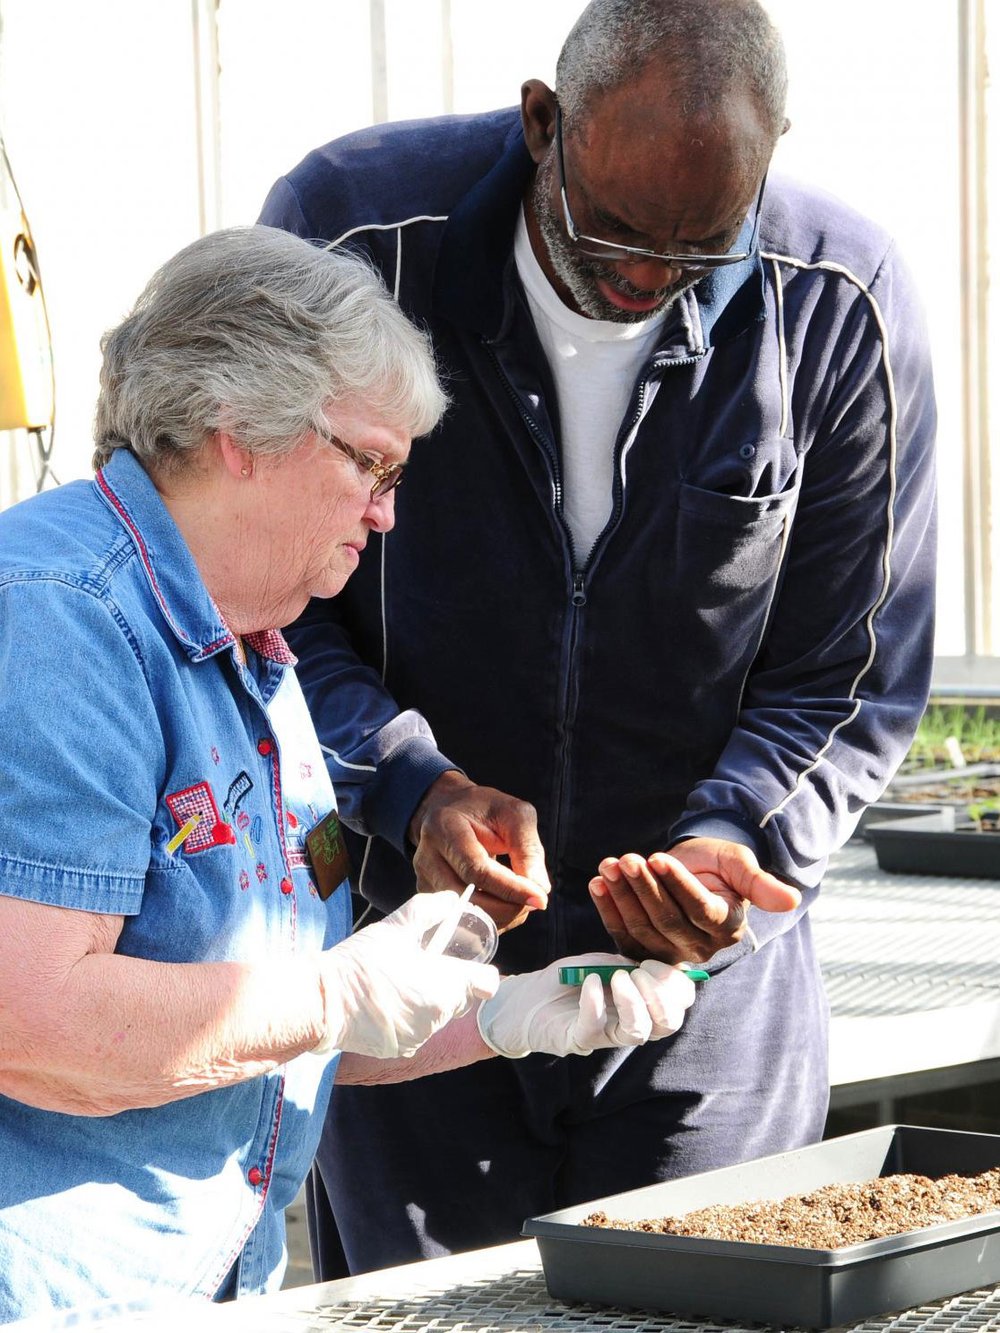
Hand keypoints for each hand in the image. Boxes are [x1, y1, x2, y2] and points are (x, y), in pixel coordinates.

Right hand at [317, 892, 498, 1057]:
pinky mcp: (402, 1049)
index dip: (477, 971)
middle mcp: (440, 1016)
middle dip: (446, 983)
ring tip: (395, 983)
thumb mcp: (396, 926)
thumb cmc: (362, 962)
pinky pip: (417, 1031)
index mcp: (446, 985)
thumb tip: (451, 900)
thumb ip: (429, 910)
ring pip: (437, 1015)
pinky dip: (407, 1018)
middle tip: (417, 967)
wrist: (323, 1003)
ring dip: (425, 1000)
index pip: (487, 983)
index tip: (460, 964)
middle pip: (460, 998)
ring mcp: (421, 1037)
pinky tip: (384, 1004)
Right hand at [408, 770, 549, 929]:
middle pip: (466, 899)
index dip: (509, 888)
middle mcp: (427, 857)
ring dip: (500, 916)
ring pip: (463, 915)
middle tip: (534, 901)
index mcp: (444, 827)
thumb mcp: (513, 814)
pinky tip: (504, 903)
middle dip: (507, 907)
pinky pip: (461, 921)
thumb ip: (528, 847)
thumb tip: (540, 889)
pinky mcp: (430, 898)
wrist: (448, 810)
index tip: (539, 898)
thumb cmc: (483, 809)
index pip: (476, 869)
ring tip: (521, 900)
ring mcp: (424, 881)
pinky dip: (489, 919)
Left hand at [476, 952, 695, 1057]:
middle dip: (661, 993)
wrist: (528, 996)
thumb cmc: (570, 979)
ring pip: (640, 1032)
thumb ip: (634, 964)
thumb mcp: (607, 963)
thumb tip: (671, 964)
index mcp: (643, 1002)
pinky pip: (597, 1028)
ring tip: (618, 978)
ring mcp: (607, 1035)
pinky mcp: (581, 1040)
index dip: (676, 982)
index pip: (680, 1003)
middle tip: (637, 971)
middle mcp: (630, 1023)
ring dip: (635, 1001)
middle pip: (668, 1023)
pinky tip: (589, 982)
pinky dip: (596, 1002)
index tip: (651, 961)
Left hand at [588, 838, 800, 963]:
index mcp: (727, 927)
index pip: (700, 910)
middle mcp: (700, 947)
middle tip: (627, 859)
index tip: (658, 857)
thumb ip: (759, 884)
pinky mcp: (645, 948)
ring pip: (642, 929)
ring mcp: (670, 951)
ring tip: (609, 865)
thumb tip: (791, 900)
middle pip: (667, 921)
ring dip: (622, 896)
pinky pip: (622, 935)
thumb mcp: (739, 864)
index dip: (678, 885)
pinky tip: (598, 883)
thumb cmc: (718, 863)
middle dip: (644, 888)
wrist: (694, 866)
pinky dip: (607, 909)